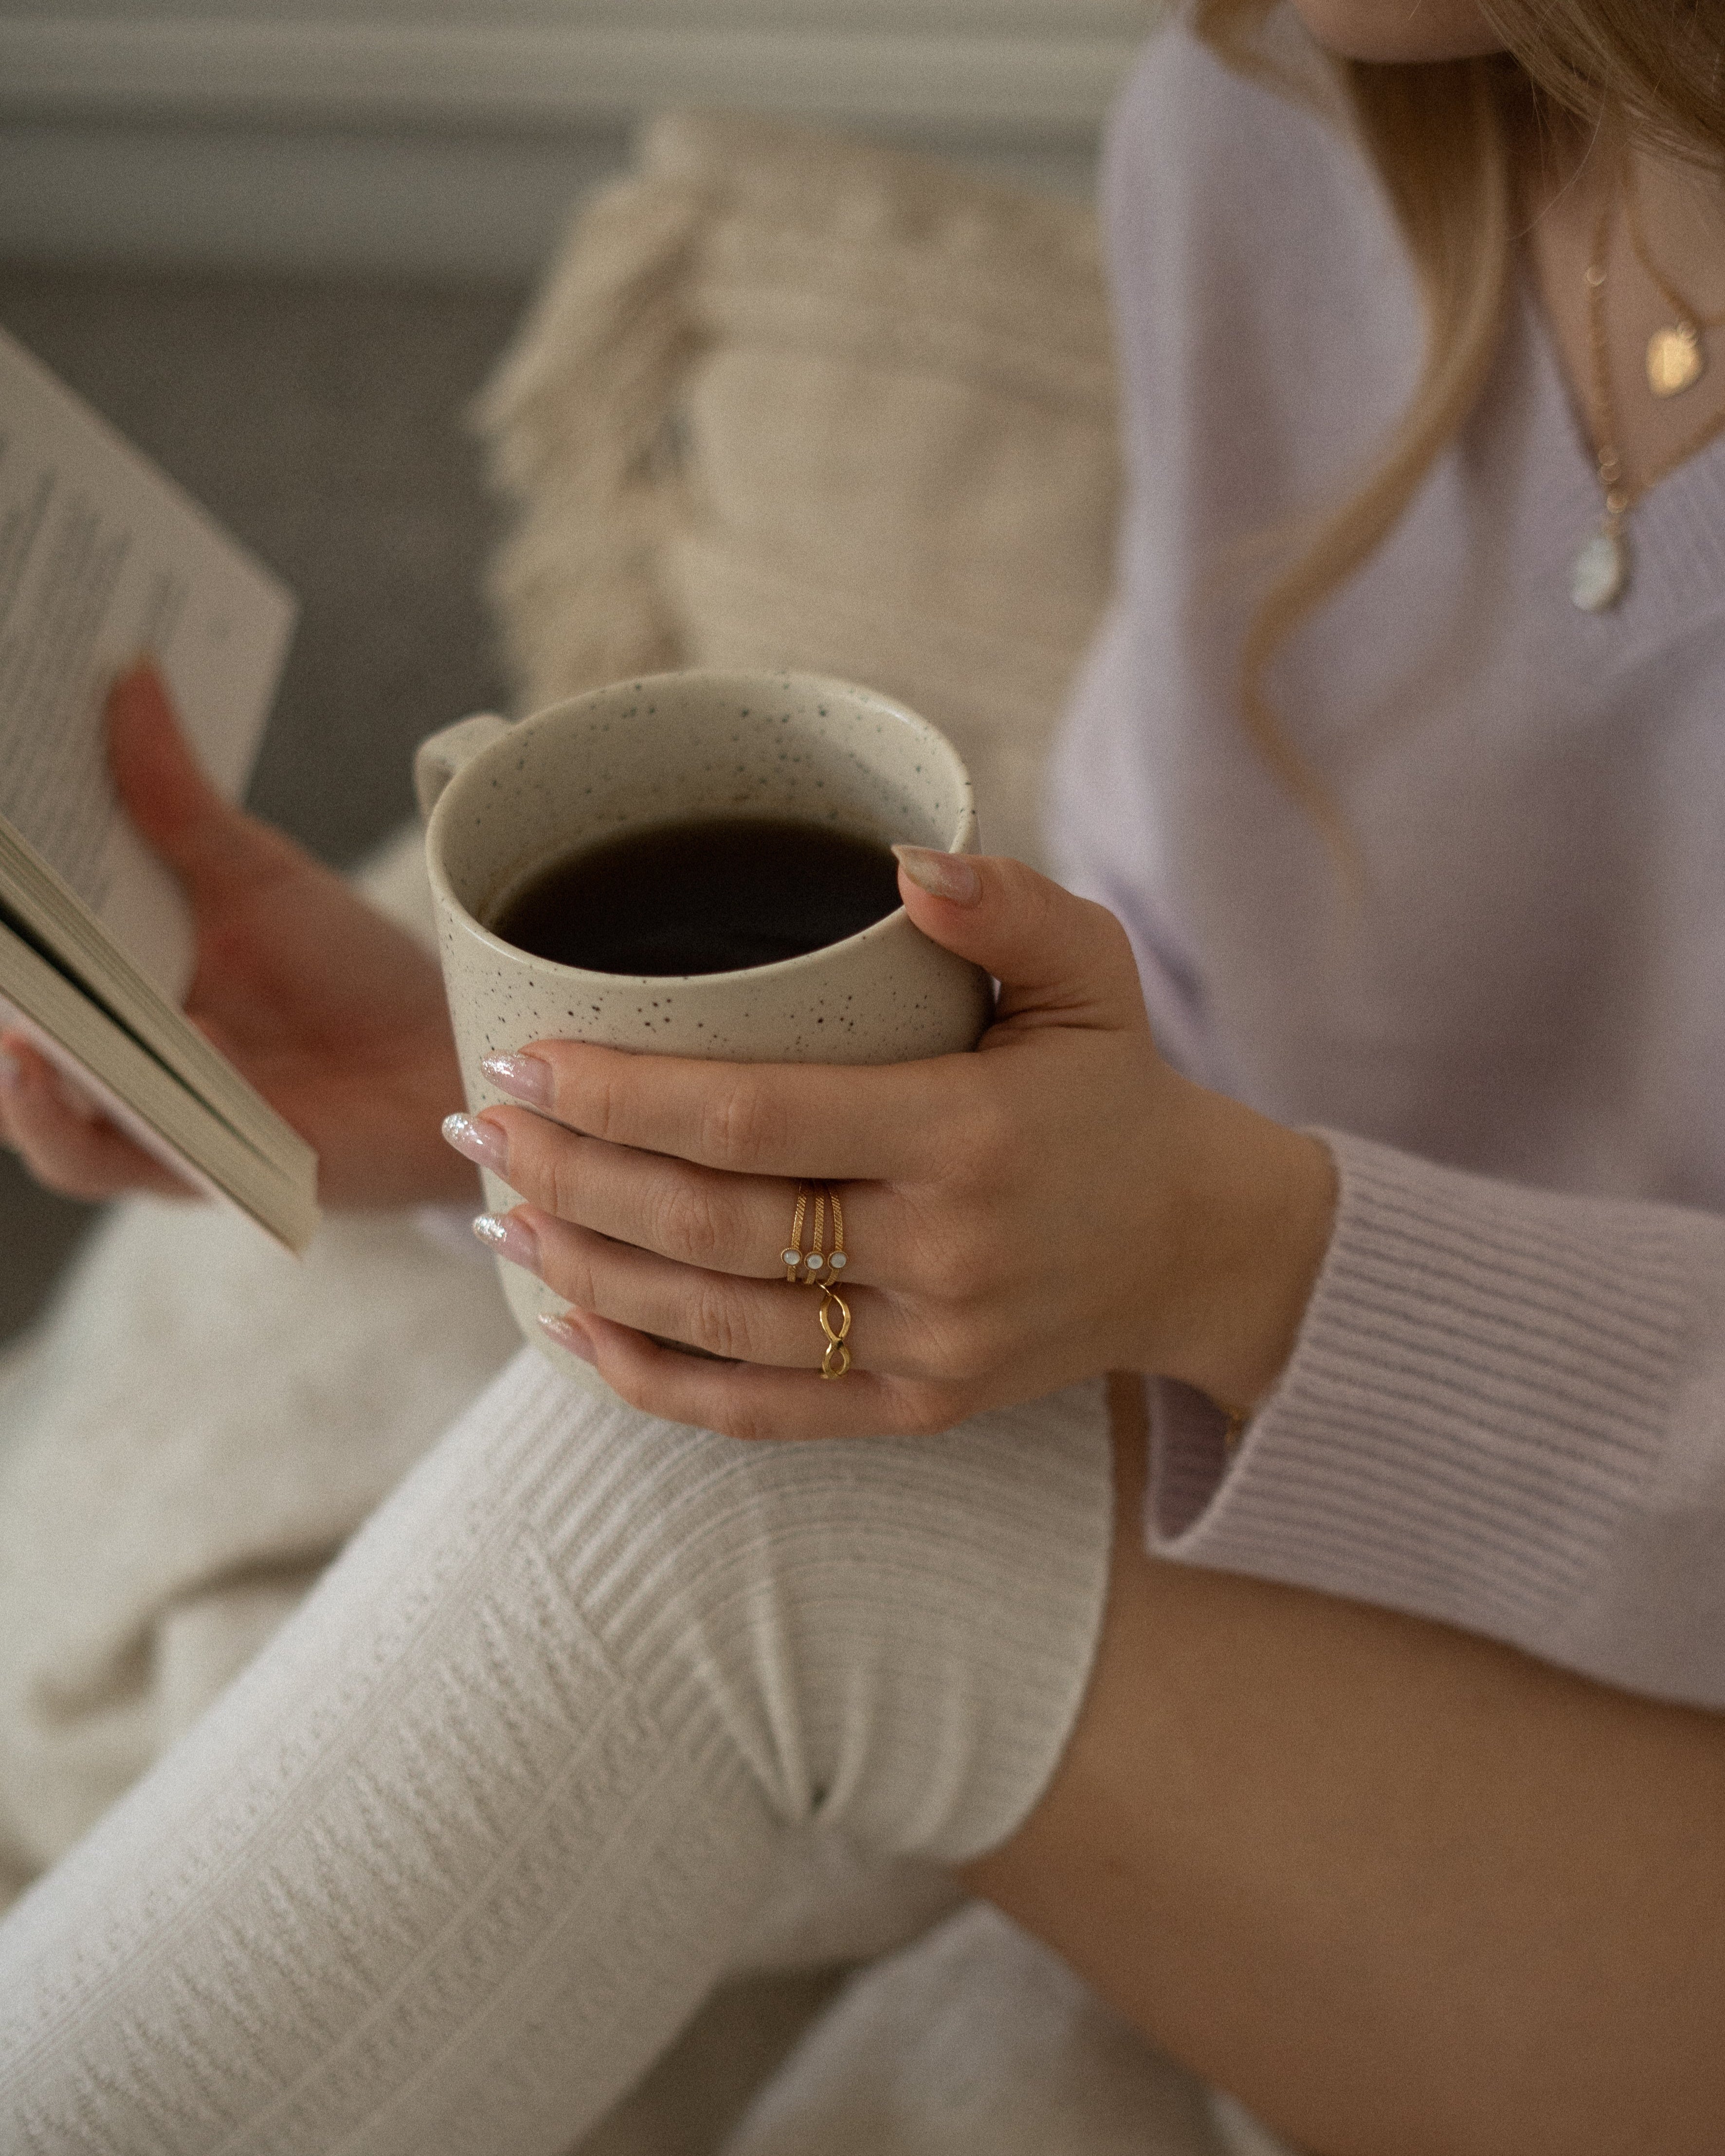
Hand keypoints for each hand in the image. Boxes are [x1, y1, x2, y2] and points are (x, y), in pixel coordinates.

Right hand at [0, 661, 473, 1209]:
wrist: (450, 1058)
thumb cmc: (354, 974)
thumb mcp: (255, 875)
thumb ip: (176, 797)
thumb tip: (129, 677)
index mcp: (112, 981)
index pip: (16, 954)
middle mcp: (113, 1056)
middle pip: (8, 1036)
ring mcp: (147, 1119)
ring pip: (34, 1117)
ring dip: (15, 1076)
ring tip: (12, 1030)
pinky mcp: (195, 1170)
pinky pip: (108, 1161)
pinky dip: (83, 1120)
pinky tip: (85, 1069)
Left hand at [446, 849, 1336, 1438]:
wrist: (1197, 1248)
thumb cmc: (1118, 1093)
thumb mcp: (1095, 975)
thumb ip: (1010, 907)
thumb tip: (903, 863)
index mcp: (969, 1134)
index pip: (753, 1119)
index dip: (621, 1096)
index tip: (526, 1060)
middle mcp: (942, 1252)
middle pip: (707, 1226)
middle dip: (570, 1175)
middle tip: (478, 1127)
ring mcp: (926, 1346)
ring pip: (713, 1324)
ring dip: (585, 1270)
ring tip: (495, 1212)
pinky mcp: (916, 1406)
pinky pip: (759, 1412)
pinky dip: (650, 1379)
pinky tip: (570, 1328)